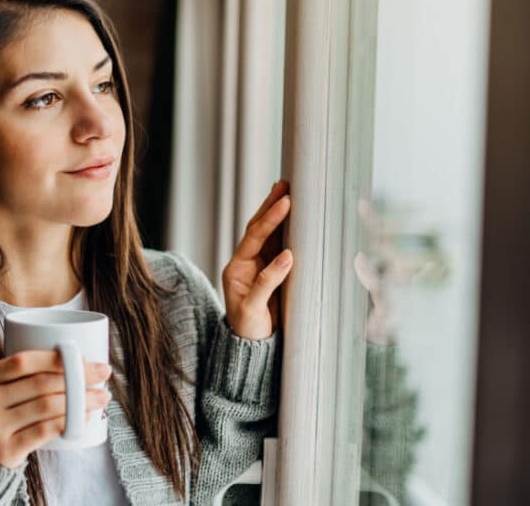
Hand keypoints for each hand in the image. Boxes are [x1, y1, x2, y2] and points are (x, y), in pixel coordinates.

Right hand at [0, 351, 111, 467]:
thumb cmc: (1, 414)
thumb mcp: (0, 390)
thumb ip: (25, 375)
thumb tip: (79, 361)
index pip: (23, 362)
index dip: (56, 358)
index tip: (86, 358)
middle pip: (40, 384)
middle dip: (78, 378)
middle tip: (103, 375)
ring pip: (46, 407)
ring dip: (80, 401)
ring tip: (101, 398)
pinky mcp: (5, 449)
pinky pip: (44, 431)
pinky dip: (69, 423)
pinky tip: (85, 418)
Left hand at [222, 179, 293, 339]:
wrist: (251, 346)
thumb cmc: (249, 329)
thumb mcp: (254, 308)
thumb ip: (267, 282)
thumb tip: (288, 256)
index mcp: (236, 269)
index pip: (254, 237)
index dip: (270, 219)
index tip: (285, 203)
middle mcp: (245, 263)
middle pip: (257, 228)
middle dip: (270, 206)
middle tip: (284, 184)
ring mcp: (257, 266)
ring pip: (268, 234)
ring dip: (277, 213)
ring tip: (287, 191)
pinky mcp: (270, 271)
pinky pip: (277, 245)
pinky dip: (285, 229)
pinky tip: (293, 216)